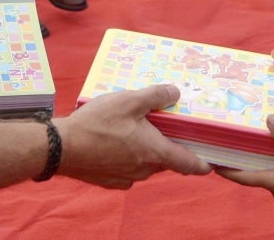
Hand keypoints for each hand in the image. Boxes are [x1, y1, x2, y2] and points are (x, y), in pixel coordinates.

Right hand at [55, 84, 211, 187]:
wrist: (61, 148)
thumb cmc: (97, 123)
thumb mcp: (129, 100)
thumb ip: (155, 95)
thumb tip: (176, 93)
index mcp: (155, 153)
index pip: (189, 165)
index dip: (202, 164)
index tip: (211, 161)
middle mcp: (144, 170)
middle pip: (165, 160)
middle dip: (167, 145)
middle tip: (162, 126)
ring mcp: (126, 178)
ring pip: (145, 164)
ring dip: (145, 149)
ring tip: (134, 128)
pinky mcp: (110, 181)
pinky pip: (127, 168)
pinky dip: (127, 156)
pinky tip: (115, 140)